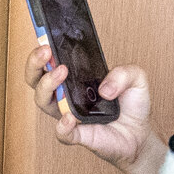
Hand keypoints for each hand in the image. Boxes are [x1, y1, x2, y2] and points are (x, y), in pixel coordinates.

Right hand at [25, 47, 159, 173]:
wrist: (138, 134)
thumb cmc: (131, 106)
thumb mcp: (136, 77)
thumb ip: (125, 72)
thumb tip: (104, 88)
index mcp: (75, 78)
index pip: (50, 62)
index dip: (42, 51)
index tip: (45, 38)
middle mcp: (66, 95)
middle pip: (36, 79)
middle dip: (35, 63)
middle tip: (46, 51)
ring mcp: (68, 114)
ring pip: (43, 101)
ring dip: (47, 85)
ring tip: (61, 73)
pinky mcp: (76, 134)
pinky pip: (61, 132)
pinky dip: (62, 125)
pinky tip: (70, 117)